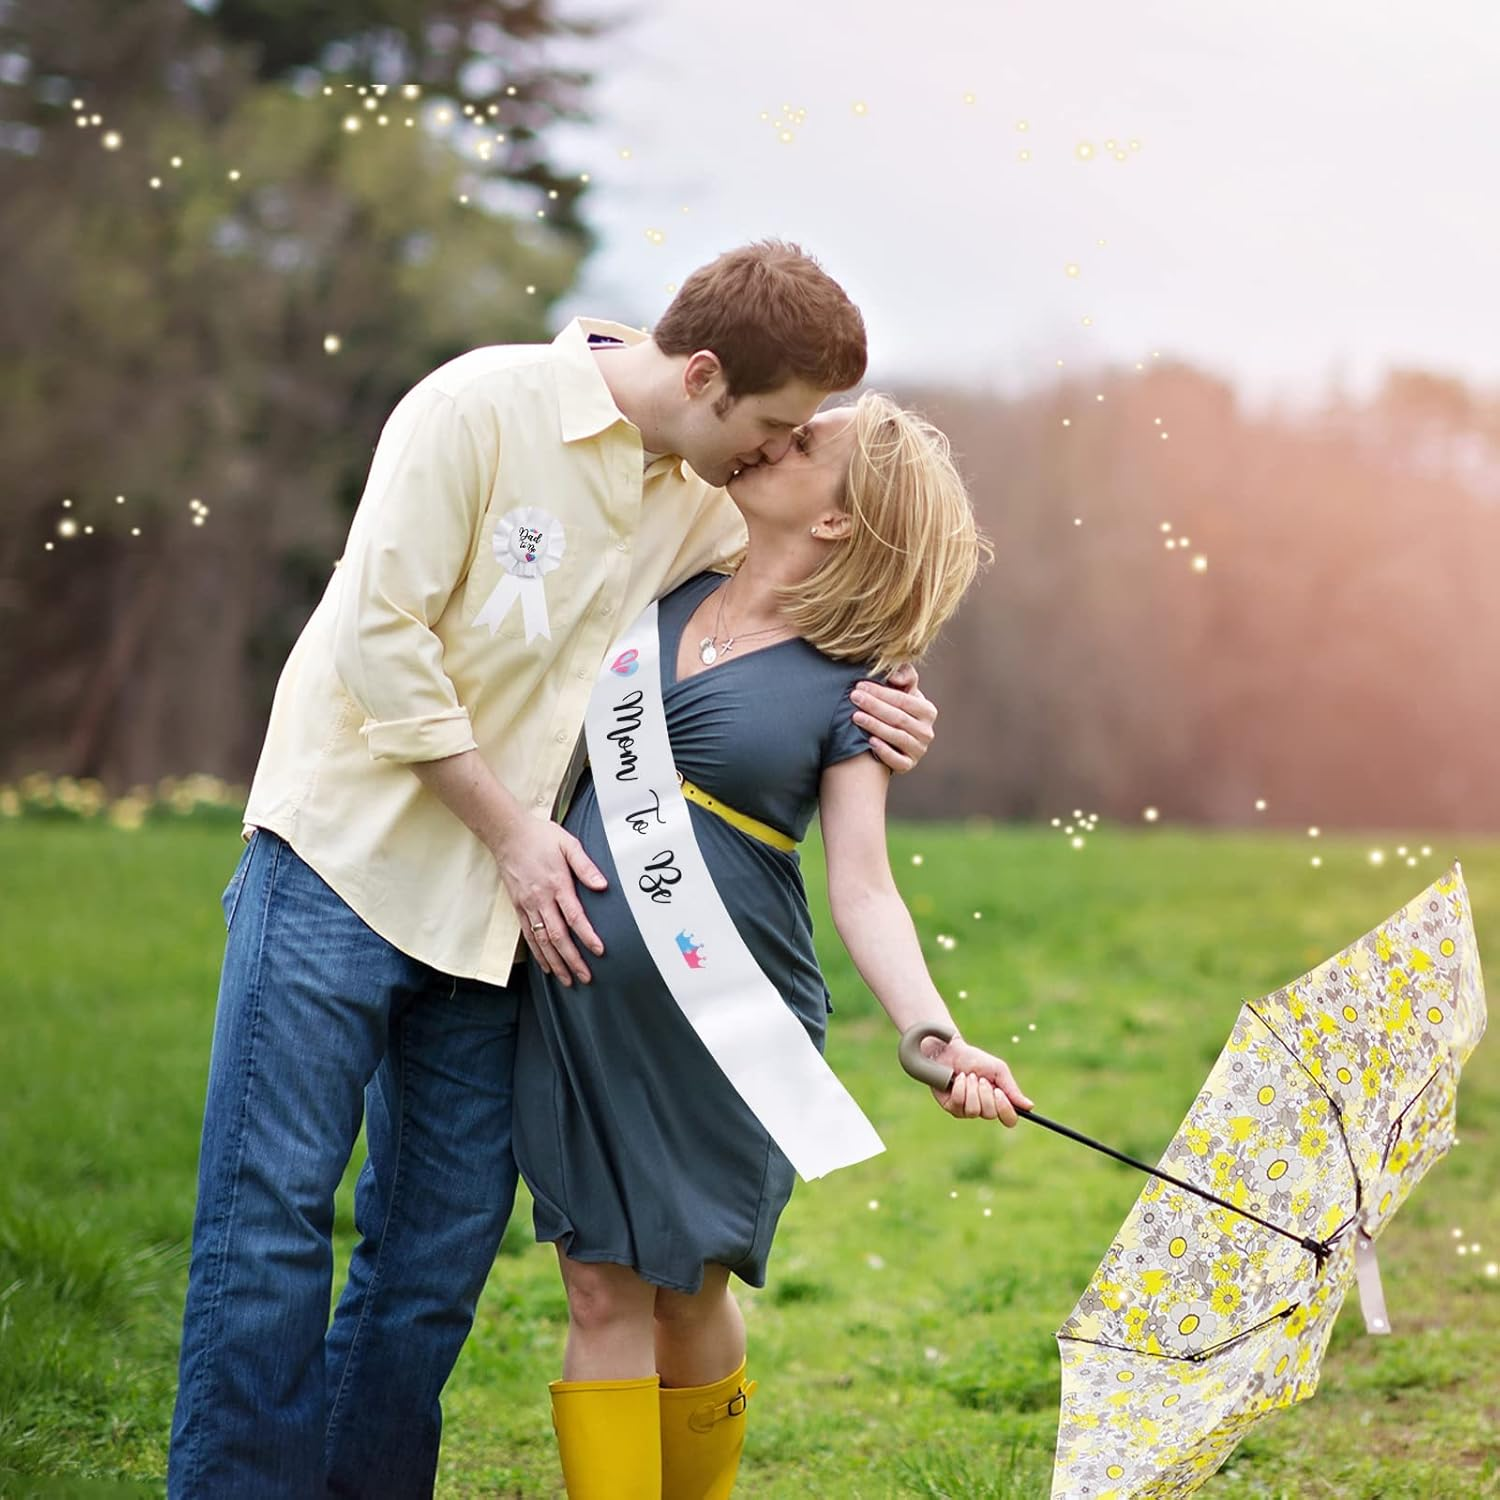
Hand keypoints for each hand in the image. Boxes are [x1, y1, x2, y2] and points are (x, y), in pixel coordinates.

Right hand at [495, 817, 606, 985]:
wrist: (508, 834)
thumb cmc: (541, 837)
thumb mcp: (568, 844)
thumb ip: (585, 866)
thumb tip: (603, 885)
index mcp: (557, 883)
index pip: (574, 916)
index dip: (587, 936)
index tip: (599, 951)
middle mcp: (541, 899)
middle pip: (558, 936)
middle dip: (572, 959)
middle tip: (585, 977)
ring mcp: (528, 905)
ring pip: (542, 941)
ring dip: (555, 962)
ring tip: (567, 979)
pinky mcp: (518, 907)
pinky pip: (528, 935)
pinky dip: (538, 953)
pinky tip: (547, 965)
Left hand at [853, 664, 935, 773]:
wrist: (893, 738)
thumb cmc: (896, 709)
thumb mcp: (903, 691)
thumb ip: (904, 675)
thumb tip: (894, 676)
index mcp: (927, 711)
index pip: (904, 700)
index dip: (882, 692)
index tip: (860, 685)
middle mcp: (926, 732)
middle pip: (898, 717)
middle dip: (874, 706)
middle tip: (854, 697)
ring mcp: (918, 750)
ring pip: (897, 737)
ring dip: (875, 726)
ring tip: (855, 716)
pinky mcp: (908, 765)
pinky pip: (897, 761)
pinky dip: (884, 751)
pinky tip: (869, 742)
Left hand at [927, 1035, 1032, 1126]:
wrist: (951, 1051)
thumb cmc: (975, 1059)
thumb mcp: (998, 1070)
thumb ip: (1012, 1089)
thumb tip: (1029, 1106)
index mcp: (998, 1101)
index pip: (1009, 1119)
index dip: (1006, 1109)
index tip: (999, 1093)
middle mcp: (984, 1109)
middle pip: (991, 1114)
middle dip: (985, 1093)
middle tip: (981, 1079)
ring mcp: (967, 1110)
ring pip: (974, 1111)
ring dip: (972, 1089)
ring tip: (969, 1076)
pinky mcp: (952, 1107)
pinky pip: (959, 1104)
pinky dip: (960, 1087)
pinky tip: (958, 1078)